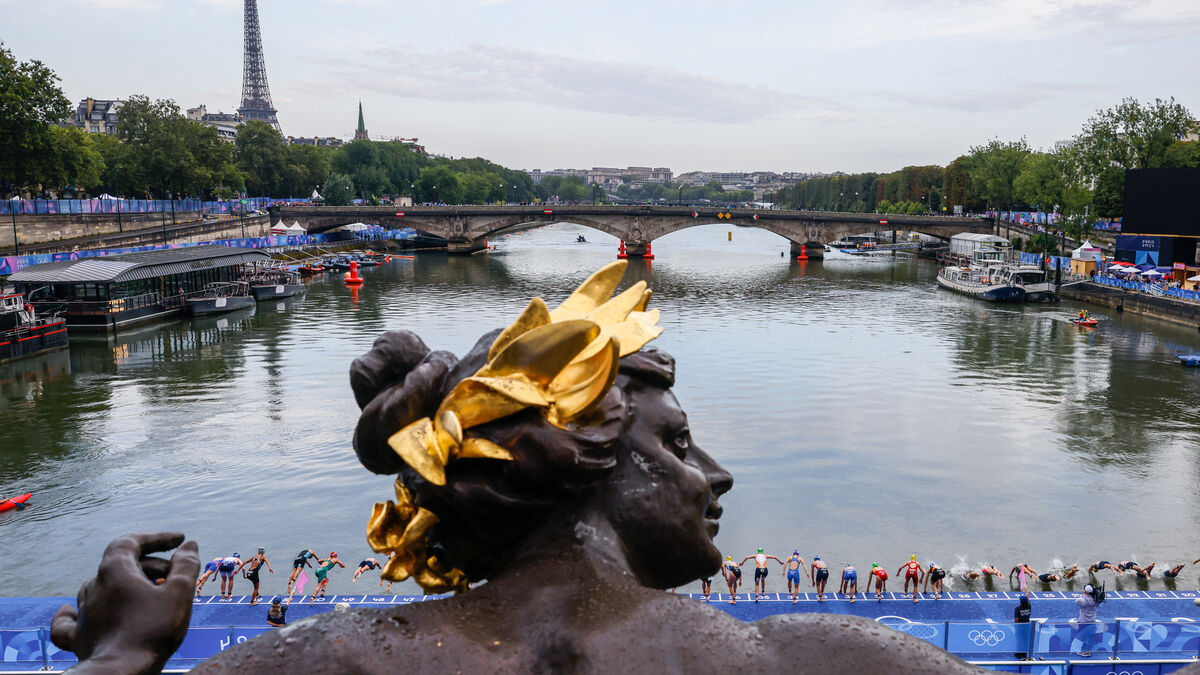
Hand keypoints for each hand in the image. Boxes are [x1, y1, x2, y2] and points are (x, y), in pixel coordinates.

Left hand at [51, 533, 199, 674]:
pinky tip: (73, 610)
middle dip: (152, 566)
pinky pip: (69, 619)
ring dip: (127, 587)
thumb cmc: (152, 631)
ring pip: (102, 588)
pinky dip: (75, 612)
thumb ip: (185, 565)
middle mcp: (94, 586)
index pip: (132, 542)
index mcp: (114, 570)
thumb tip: (189, 546)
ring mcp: (83, 612)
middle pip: (123, 565)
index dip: (157, 538)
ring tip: (149, 596)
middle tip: (177, 578)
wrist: (121, 671)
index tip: (178, 540)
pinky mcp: (78, 636)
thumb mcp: (179, 593)